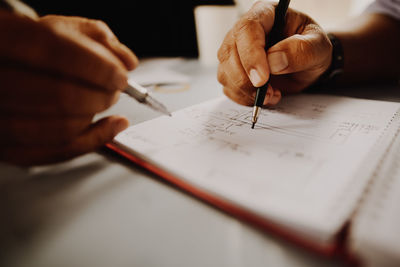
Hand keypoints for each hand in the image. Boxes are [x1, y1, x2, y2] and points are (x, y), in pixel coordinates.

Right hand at [0, 13, 137, 165]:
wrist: (4, 69)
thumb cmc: (31, 49)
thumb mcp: (58, 28)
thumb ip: (95, 37)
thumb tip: (126, 60)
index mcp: (3, 38)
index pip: (55, 52)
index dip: (98, 67)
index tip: (120, 75)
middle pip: (60, 95)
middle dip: (102, 95)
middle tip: (115, 90)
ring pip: (60, 129)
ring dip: (96, 117)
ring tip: (106, 101)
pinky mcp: (5, 145)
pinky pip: (53, 154)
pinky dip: (91, 142)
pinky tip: (109, 127)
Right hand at [217, 1, 331, 105]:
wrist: (307, 66)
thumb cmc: (311, 49)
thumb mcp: (319, 47)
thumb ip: (301, 50)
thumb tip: (274, 61)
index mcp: (266, 14)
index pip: (247, 28)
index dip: (251, 55)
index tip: (262, 78)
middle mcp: (244, 32)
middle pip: (229, 52)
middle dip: (246, 79)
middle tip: (270, 92)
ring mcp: (235, 52)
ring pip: (225, 72)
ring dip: (245, 91)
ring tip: (272, 94)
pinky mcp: (232, 71)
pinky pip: (228, 87)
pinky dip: (244, 98)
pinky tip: (264, 96)